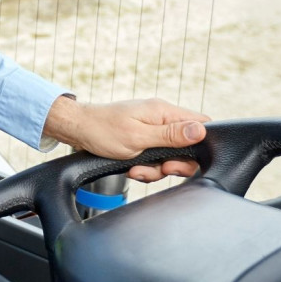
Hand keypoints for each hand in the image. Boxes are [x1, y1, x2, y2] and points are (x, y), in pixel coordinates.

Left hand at [42, 96, 210, 182]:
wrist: (77, 131)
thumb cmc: (103, 130)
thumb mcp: (138, 137)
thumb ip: (170, 135)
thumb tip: (201, 130)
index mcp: (164, 112)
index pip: (201, 123)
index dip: (203, 143)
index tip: (187, 159)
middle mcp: (161, 119)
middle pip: (188, 146)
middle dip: (175, 164)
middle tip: (161, 169)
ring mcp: (152, 131)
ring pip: (171, 157)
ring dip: (156, 169)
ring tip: (137, 169)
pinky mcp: (144, 141)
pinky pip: (156, 159)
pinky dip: (146, 168)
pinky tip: (132, 168)